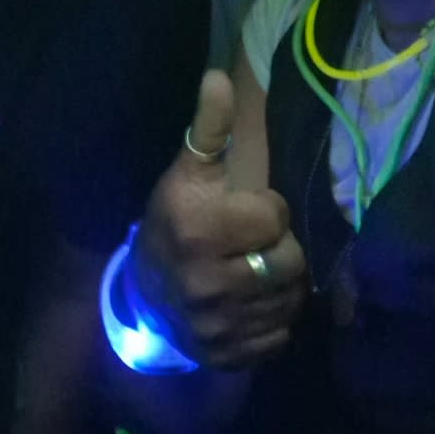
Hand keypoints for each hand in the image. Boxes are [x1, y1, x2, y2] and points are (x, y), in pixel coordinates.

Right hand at [131, 71, 307, 369]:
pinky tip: (253, 301)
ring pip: (290, 300)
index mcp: (198, 229)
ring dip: (281, 283)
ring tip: (258, 267)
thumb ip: (209, 126)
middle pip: (290, 263)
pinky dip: (273, 319)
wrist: (143, 295)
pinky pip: (280, 337)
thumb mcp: (187, 171)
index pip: (275, 218)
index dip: (267, 210)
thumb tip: (217, 76)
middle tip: (257, 242)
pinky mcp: (226, 357)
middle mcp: (206, 282)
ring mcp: (217, 326)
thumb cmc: (174, 220)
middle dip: (281, 248)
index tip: (247, 209)